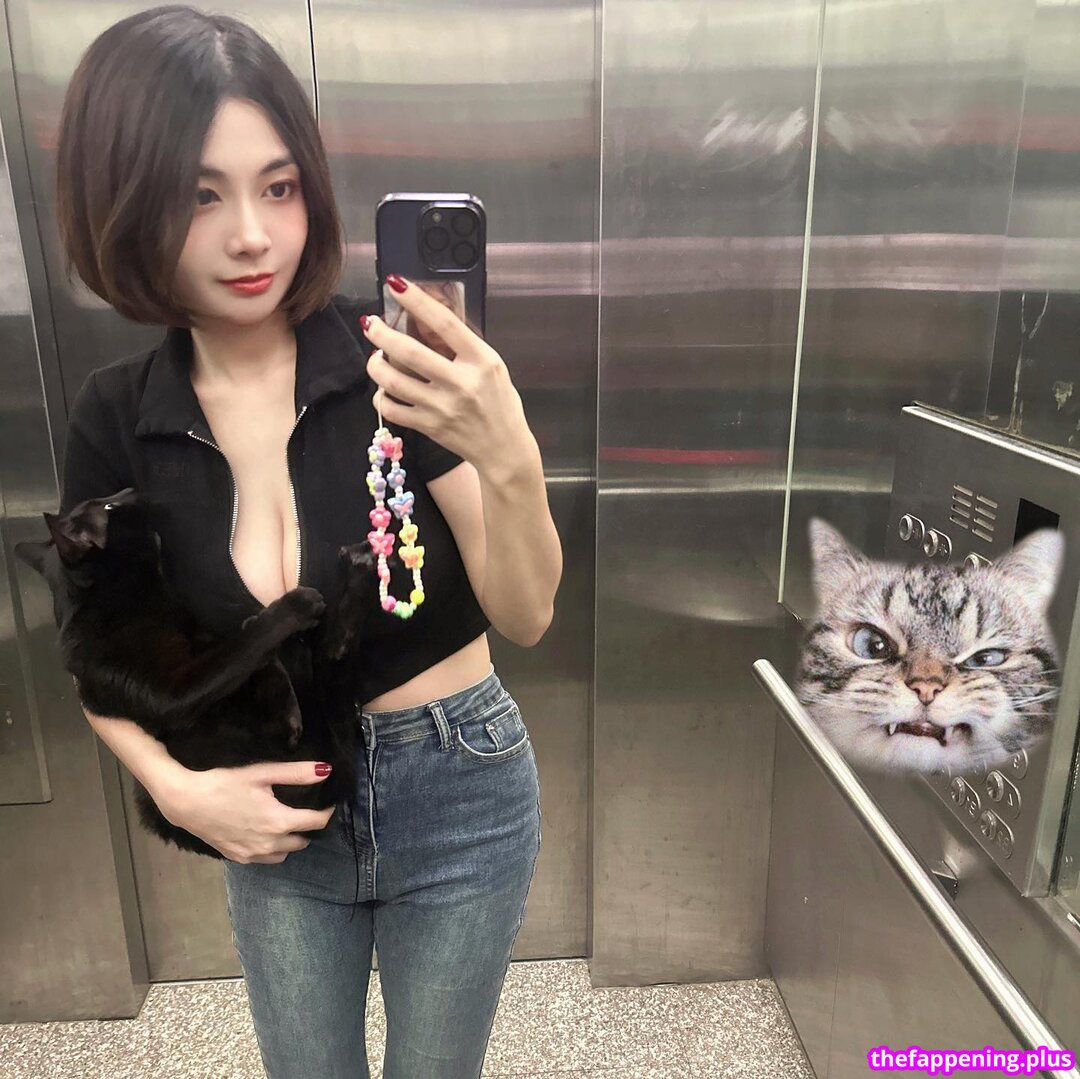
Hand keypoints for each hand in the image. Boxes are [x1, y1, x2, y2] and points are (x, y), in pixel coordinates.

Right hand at [156, 760, 335, 862]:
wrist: (186, 801)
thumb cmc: (225, 782)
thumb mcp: (262, 772)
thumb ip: (297, 773)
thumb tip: (327, 771)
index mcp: (279, 822)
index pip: (317, 823)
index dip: (327, 811)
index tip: (328, 801)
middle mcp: (269, 844)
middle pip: (303, 841)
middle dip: (308, 827)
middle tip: (305, 809)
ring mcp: (252, 855)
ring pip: (284, 853)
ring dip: (290, 840)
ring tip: (286, 822)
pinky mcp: (238, 858)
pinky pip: (265, 859)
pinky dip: (272, 849)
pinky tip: (264, 833)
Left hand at [360, 275, 533, 469]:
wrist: (504, 448)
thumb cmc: (499, 403)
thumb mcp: (492, 366)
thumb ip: (464, 346)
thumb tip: (427, 318)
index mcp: (481, 361)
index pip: (445, 324)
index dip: (418, 301)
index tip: (396, 284)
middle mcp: (462, 383)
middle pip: (411, 353)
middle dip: (382, 334)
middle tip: (369, 324)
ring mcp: (443, 408)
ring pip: (394, 382)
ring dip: (375, 366)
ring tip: (375, 357)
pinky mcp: (430, 427)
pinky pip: (392, 410)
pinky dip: (381, 397)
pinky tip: (384, 390)